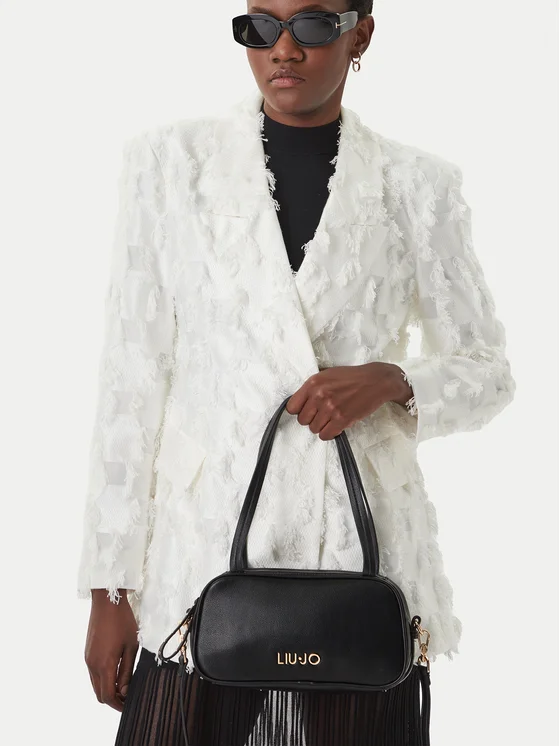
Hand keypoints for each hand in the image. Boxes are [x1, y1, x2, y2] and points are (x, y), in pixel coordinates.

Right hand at [84, 589, 138, 710]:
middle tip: (128, 697)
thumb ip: (127, 671)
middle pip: (99, 694)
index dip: (118, 705)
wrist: (106, 601)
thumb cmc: (123, 621)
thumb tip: (125, 691)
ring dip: (107, 689)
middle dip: (113, 699)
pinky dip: (103, 679)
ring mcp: (88, 659)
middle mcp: (92, 665)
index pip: (107, 696)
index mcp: (104, 664)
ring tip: (124, 685)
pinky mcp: (87, 653)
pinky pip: (93, 674)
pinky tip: (116, 672)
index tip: (129, 706)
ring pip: (95, 685)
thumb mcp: (131, 647)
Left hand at [286, 362, 411, 440]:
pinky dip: (330, 433)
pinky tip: (336, 426)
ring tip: (331, 419)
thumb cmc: (351, 377)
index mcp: (313, 383)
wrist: (375, 381)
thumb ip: (312, 387)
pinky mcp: (342, 419)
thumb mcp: (327, 374)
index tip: (307, 411)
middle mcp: (319, 395)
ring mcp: (330, 408)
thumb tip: (299, 402)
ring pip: (314, 429)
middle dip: (311, 419)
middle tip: (322, 415)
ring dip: (322, 427)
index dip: (299, 411)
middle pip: (302, 420)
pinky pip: (326, 435)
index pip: (292, 407)